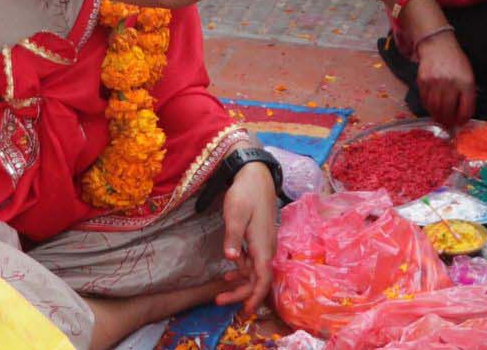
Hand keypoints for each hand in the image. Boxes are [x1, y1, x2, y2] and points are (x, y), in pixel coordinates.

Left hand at [215, 162, 277, 313]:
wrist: (256, 175)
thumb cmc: (245, 193)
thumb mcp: (235, 214)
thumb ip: (233, 237)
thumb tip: (232, 259)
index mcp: (263, 246)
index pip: (263, 279)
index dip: (255, 296)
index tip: (245, 311)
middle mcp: (267, 248)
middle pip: (258, 279)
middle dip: (240, 293)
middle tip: (219, 301)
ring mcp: (265, 243)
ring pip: (255, 272)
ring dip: (240, 283)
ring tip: (220, 293)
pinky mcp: (260, 238)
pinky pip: (254, 261)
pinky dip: (242, 270)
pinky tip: (229, 273)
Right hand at [415, 30, 475, 130]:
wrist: (438, 45)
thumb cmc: (455, 62)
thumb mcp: (468, 76)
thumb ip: (466, 96)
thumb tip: (461, 116)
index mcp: (466, 83)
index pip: (466, 109)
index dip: (463, 120)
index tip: (460, 123)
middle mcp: (450, 84)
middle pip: (448, 112)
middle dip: (449, 122)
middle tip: (448, 125)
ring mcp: (435, 83)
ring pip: (435, 109)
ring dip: (438, 117)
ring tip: (440, 119)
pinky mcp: (422, 82)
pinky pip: (425, 101)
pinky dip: (429, 107)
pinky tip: (432, 107)